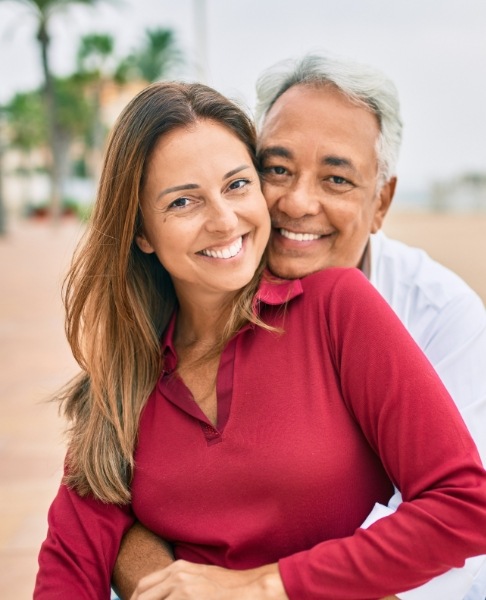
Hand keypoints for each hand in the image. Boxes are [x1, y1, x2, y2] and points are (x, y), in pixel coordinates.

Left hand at [129, 559, 287, 599]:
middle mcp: (176, 575)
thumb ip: (180, 585)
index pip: (143, 586)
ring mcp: (181, 588)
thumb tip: (167, 595)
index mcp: (177, 569)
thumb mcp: (199, 579)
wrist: (250, 590)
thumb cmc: (229, 588)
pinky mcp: (187, 597)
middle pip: (141, 596)